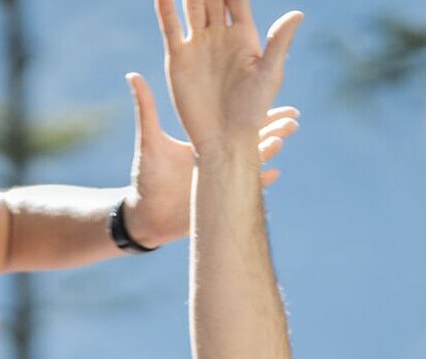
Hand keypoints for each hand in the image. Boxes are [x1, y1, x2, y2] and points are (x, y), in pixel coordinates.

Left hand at [122, 72, 299, 246]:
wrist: (146, 217)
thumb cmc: (146, 177)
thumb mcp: (149, 142)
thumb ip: (146, 110)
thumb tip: (132, 74)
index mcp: (204, 141)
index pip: (232, 119)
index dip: (252, 108)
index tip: (269, 93)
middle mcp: (218, 157)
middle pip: (251, 137)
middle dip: (273, 128)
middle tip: (292, 120)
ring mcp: (223, 177)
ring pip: (253, 160)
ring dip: (269, 150)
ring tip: (282, 141)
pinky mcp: (224, 196)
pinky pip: (248, 187)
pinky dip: (261, 180)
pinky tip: (275, 173)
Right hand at [154, 0, 302, 167]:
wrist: (223, 140)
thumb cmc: (252, 112)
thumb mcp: (269, 76)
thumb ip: (279, 43)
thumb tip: (298, 14)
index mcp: (244, 37)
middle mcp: (220, 37)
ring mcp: (198, 46)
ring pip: (191, 7)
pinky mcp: (179, 59)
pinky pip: (171, 28)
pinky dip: (165, 9)